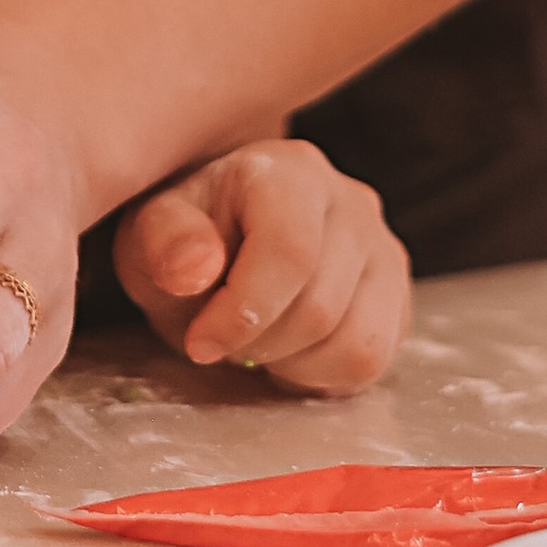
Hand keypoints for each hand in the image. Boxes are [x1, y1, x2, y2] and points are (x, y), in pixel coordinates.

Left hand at [113, 141, 410, 391]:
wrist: (219, 241)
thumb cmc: (184, 236)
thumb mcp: (151, 233)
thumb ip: (167, 243)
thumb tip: (196, 270)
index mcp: (287, 171)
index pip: (290, 252)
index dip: (243, 314)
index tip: (199, 343)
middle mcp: (349, 200)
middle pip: (321, 307)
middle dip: (260, 344)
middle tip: (223, 340)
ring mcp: (382, 247)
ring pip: (357, 343)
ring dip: (293, 365)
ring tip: (257, 342)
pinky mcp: (395, 293)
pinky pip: (375, 359)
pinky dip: (324, 376)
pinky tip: (289, 352)